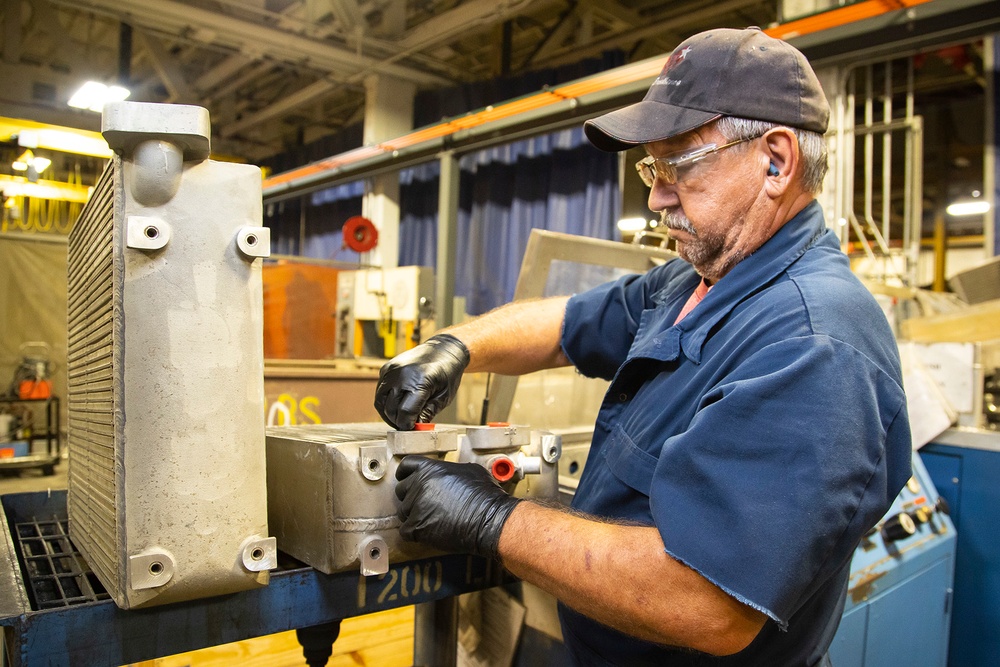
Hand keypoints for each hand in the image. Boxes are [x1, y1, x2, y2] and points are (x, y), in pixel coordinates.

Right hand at [374, 333, 469, 429]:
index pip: (405, 412)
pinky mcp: (386, 368)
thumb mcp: (444, 396)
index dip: (407, 425)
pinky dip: (385, 401)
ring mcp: (392, 370)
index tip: (411, 429)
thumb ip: (428, 412)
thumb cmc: (447, 372)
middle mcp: (402, 375)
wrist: (443, 349)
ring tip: (399, 419)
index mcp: (420, 381)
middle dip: (398, 421)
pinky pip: (380, 391)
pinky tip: (396, 405)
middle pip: (391, 408)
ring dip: (388, 414)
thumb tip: (415, 427)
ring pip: (380, 401)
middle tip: (406, 426)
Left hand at [394, 456, 519, 558]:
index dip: (405, 474)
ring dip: (413, 516)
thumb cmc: (484, 495)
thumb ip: (449, 470)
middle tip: (423, 504)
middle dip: (410, 496)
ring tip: (430, 520)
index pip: (406, 466)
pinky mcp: (416, 527)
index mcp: (430, 469)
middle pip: (401, 490)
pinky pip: (405, 531)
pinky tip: (427, 532)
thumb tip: (446, 474)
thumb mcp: (469, 470)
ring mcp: (416, 506)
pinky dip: (414, 533)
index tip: (406, 479)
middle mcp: (419, 484)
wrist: (488, 520)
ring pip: (403, 511)